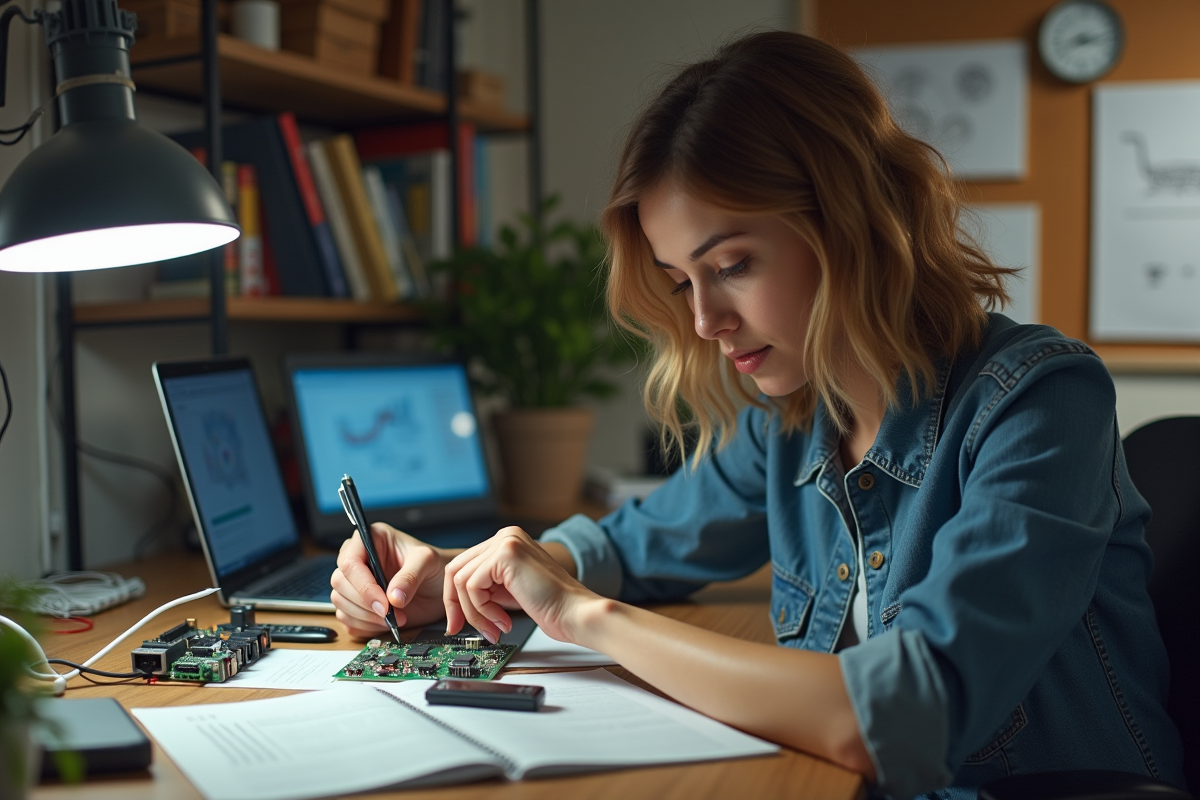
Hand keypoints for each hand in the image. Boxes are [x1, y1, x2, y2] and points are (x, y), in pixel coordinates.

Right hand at [330, 522, 450, 638]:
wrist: (439, 587)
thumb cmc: (433, 566)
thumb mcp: (427, 562)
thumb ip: (410, 576)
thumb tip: (393, 597)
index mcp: (370, 540)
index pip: (350, 562)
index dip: (363, 586)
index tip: (384, 604)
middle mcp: (358, 559)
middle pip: (339, 583)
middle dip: (364, 603)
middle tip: (390, 614)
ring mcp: (355, 583)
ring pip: (340, 602)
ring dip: (366, 617)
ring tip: (395, 618)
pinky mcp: (357, 604)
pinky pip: (347, 619)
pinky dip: (365, 626)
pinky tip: (386, 623)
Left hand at [443, 526, 597, 643]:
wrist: (575, 613)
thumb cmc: (552, 606)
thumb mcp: (511, 590)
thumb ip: (488, 586)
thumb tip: (457, 599)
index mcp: (508, 541)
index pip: (464, 565)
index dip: (456, 597)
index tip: (456, 622)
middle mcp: (506, 536)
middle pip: (456, 569)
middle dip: (456, 605)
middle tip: (459, 629)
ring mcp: (505, 541)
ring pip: (462, 580)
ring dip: (474, 612)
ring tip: (494, 628)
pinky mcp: (504, 555)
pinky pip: (472, 587)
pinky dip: (482, 611)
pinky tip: (503, 621)